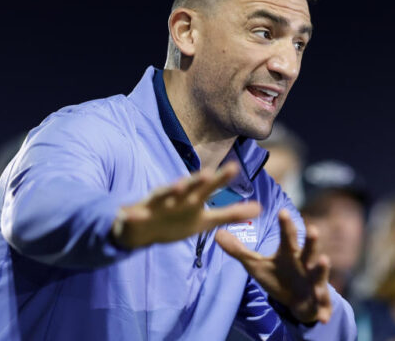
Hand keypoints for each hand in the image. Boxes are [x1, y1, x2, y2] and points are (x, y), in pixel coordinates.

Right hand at [111, 162, 261, 248]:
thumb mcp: (205, 220)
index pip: (208, 187)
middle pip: (188, 188)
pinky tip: (133, 214)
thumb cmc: (177, 220)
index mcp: (192, 199)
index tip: (234, 167)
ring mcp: (157, 205)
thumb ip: (231, 214)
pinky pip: (136, 216)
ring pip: (163, 196)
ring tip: (178, 186)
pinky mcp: (138, 216)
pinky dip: (135, 215)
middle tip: (207, 174)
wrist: (142, 227)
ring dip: (169, 191)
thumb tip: (261, 208)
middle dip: (196, 181)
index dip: (220, 179)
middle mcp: (176, 197)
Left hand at [215, 210, 331, 323]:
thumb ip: (238, 250)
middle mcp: (305, 264)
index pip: (288, 236)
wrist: (297, 301)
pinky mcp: (317, 301)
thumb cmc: (279, 277)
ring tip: (324, 260)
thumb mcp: (256, 265)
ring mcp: (314, 282)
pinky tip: (325, 316)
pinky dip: (324, 310)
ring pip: (319, 273)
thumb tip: (217, 233)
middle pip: (308, 250)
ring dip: (322, 268)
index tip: (283, 211)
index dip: (285, 224)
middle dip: (310, 241)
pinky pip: (322, 306)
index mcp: (290, 254)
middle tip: (312, 229)